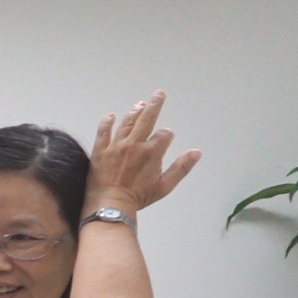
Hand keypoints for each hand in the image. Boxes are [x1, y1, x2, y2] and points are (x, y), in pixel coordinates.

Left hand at [87, 90, 199, 215]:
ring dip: (135, 112)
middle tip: (159, 93)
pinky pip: (103, 132)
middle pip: (147, 119)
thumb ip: (181, 168)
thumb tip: (197, 152)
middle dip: (155, 105)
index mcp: (152, 152)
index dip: (167, 135)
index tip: (166, 137)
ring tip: (140, 104)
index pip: (164, 134)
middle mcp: (135, 144)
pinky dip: (107, 123)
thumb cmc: (139, 197)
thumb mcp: (165, 186)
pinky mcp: (100, 150)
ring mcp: (116, 146)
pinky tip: (110, 116)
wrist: (110, 204)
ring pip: (127, 123)